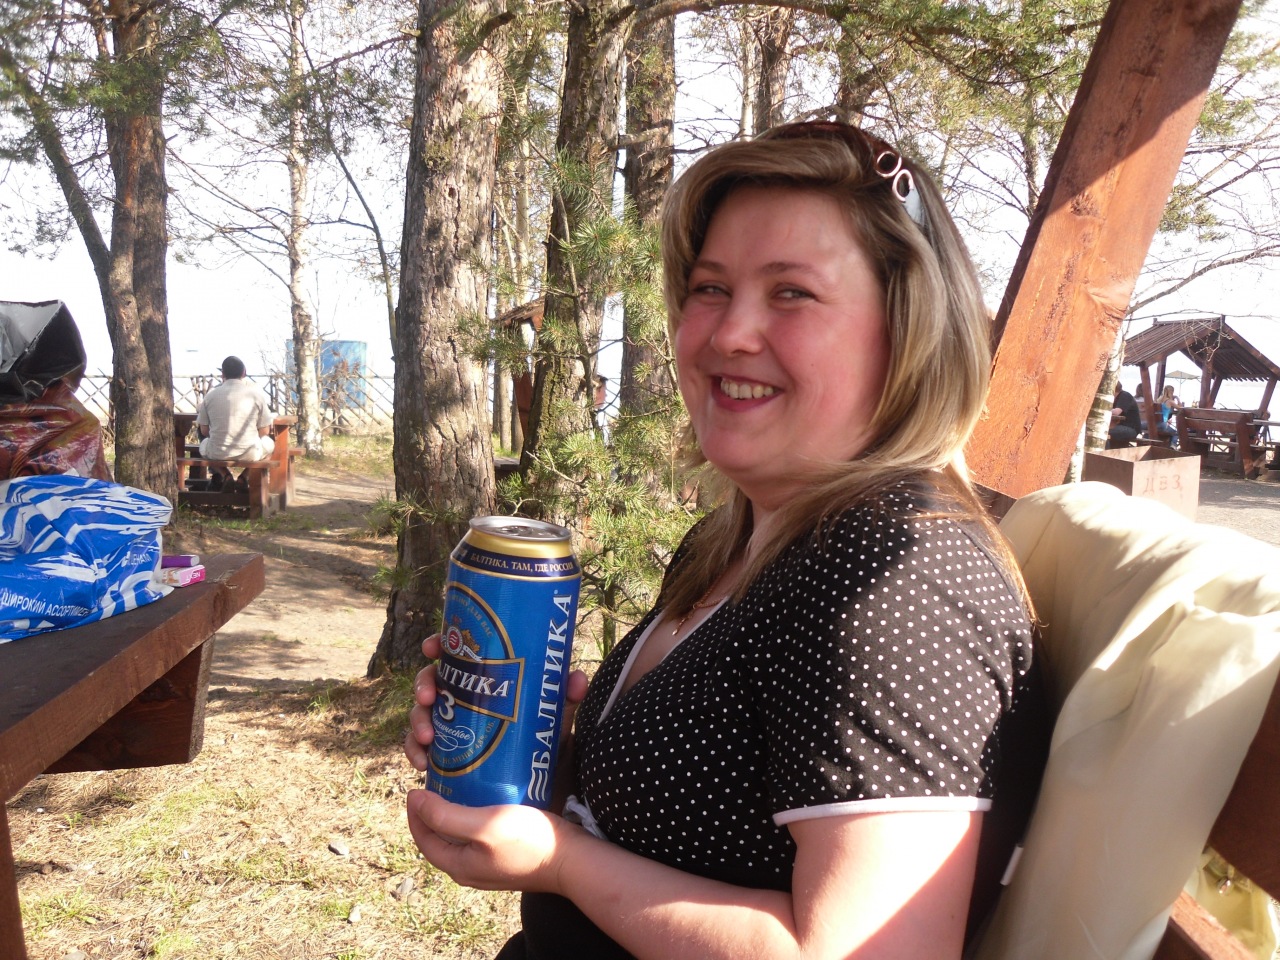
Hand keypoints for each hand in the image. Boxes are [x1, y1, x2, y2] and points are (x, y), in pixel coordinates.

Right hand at [403, 633, 589, 771]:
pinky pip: (418, 748)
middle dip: (423, 685)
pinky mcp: (445, 752)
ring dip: (417, 722)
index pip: (455, 653)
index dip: (437, 644)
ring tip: (428, 737)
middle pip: (431, 680)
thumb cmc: (546, 739)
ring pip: (420, 713)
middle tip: (430, 699)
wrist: (543, 783)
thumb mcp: (555, 717)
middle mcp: (462, 698)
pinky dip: (414, 752)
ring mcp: (450, 724)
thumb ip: (565, 698)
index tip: (431, 647)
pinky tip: (424, 763)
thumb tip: (576, 680)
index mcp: (483, 679)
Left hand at [406, 788, 576, 892]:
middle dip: (433, 812)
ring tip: (460, 785)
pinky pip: (481, 836)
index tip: (416, 787)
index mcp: (458, 866)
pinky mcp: (507, 856)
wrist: (571, 860)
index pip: (423, 839)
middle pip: (440, 839)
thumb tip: (414, 800)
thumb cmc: (527, 841)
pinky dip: (476, 816)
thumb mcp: (482, 825)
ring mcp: (489, 865)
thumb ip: (445, 816)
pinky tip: (487, 798)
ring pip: (461, 837)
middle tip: (437, 783)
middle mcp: (470, 870)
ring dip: (455, 813)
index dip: (415, 813)